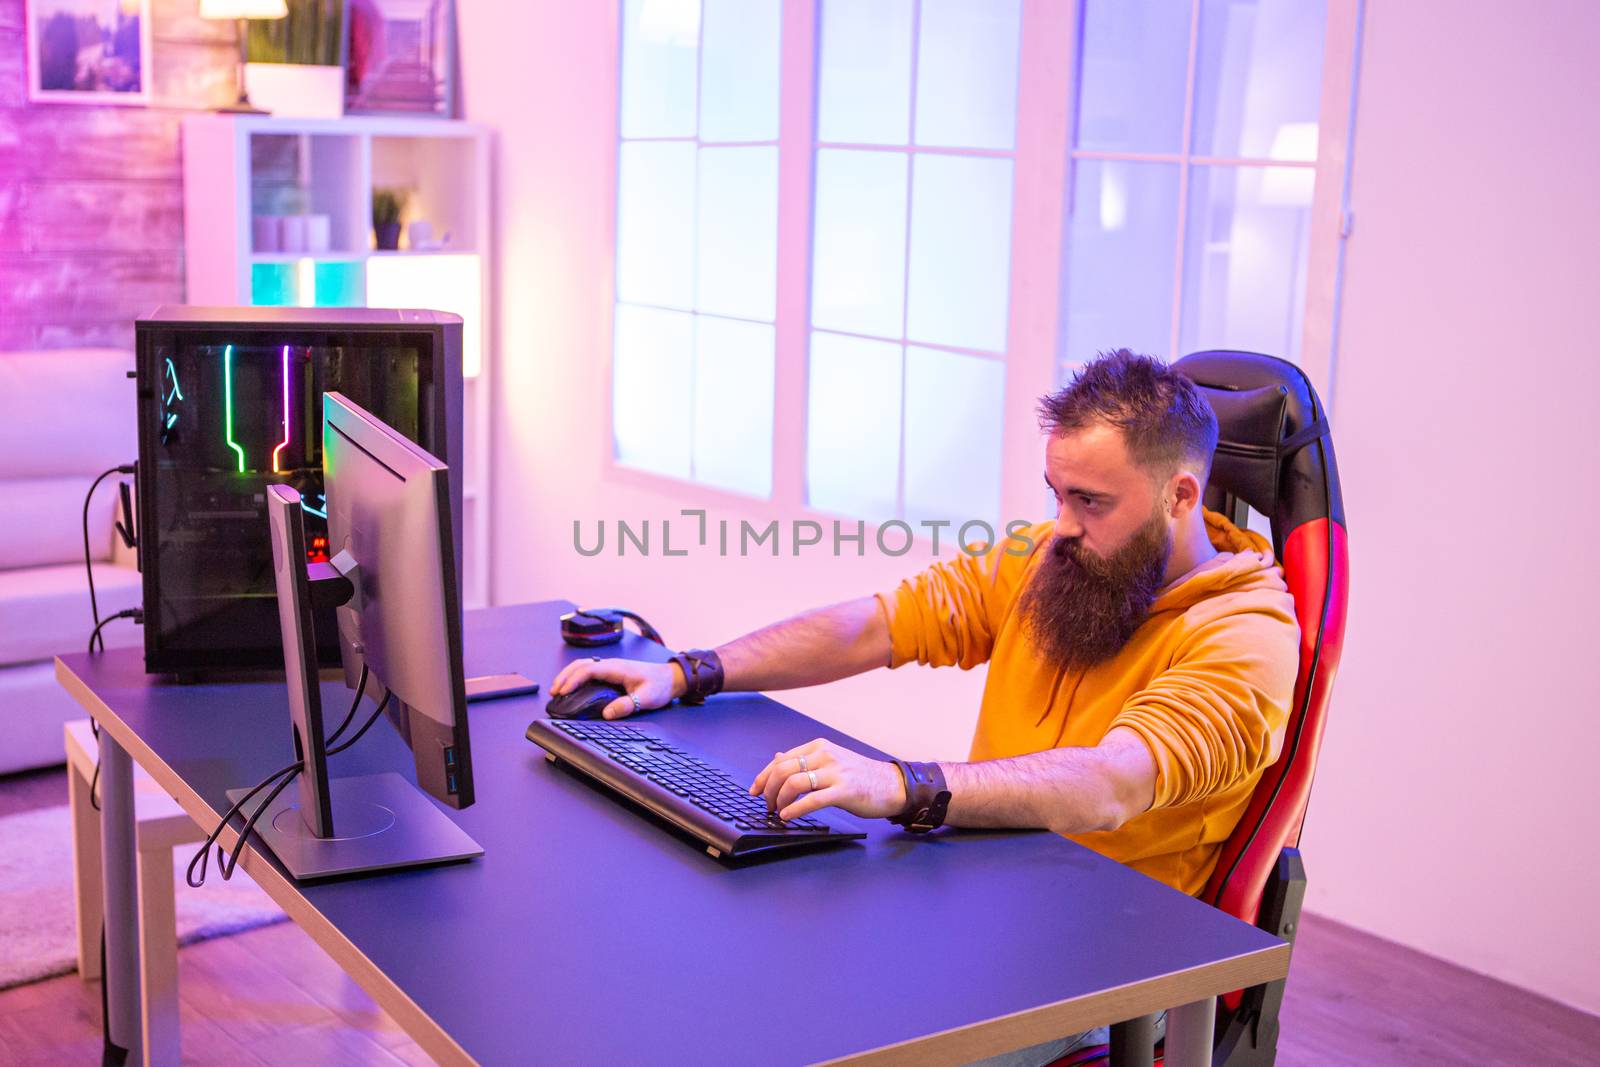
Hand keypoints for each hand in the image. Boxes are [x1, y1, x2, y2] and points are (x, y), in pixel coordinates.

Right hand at [548, 656, 682, 719]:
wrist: (671, 677)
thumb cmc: (660, 685)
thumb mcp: (646, 698)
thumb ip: (627, 705)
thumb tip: (607, 713)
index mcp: (616, 668)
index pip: (588, 670)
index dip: (573, 680)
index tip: (562, 692)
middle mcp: (611, 665)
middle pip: (581, 665)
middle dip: (564, 677)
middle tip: (553, 692)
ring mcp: (611, 667)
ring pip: (583, 666)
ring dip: (568, 675)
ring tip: (557, 689)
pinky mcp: (612, 672)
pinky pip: (589, 670)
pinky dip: (576, 676)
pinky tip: (572, 687)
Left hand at [749, 738, 908, 821]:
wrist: (892, 785)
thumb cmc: (861, 776)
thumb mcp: (831, 760)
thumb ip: (804, 760)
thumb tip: (776, 757)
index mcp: (819, 747)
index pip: (781, 759)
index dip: (763, 776)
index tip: (754, 790)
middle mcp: (825, 755)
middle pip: (784, 770)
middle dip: (769, 790)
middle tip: (767, 804)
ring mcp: (835, 772)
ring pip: (794, 782)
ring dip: (779, 800)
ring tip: (778, 811)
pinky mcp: (844, 790)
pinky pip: (812, 799)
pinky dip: (795, 809)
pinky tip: (788, 816)